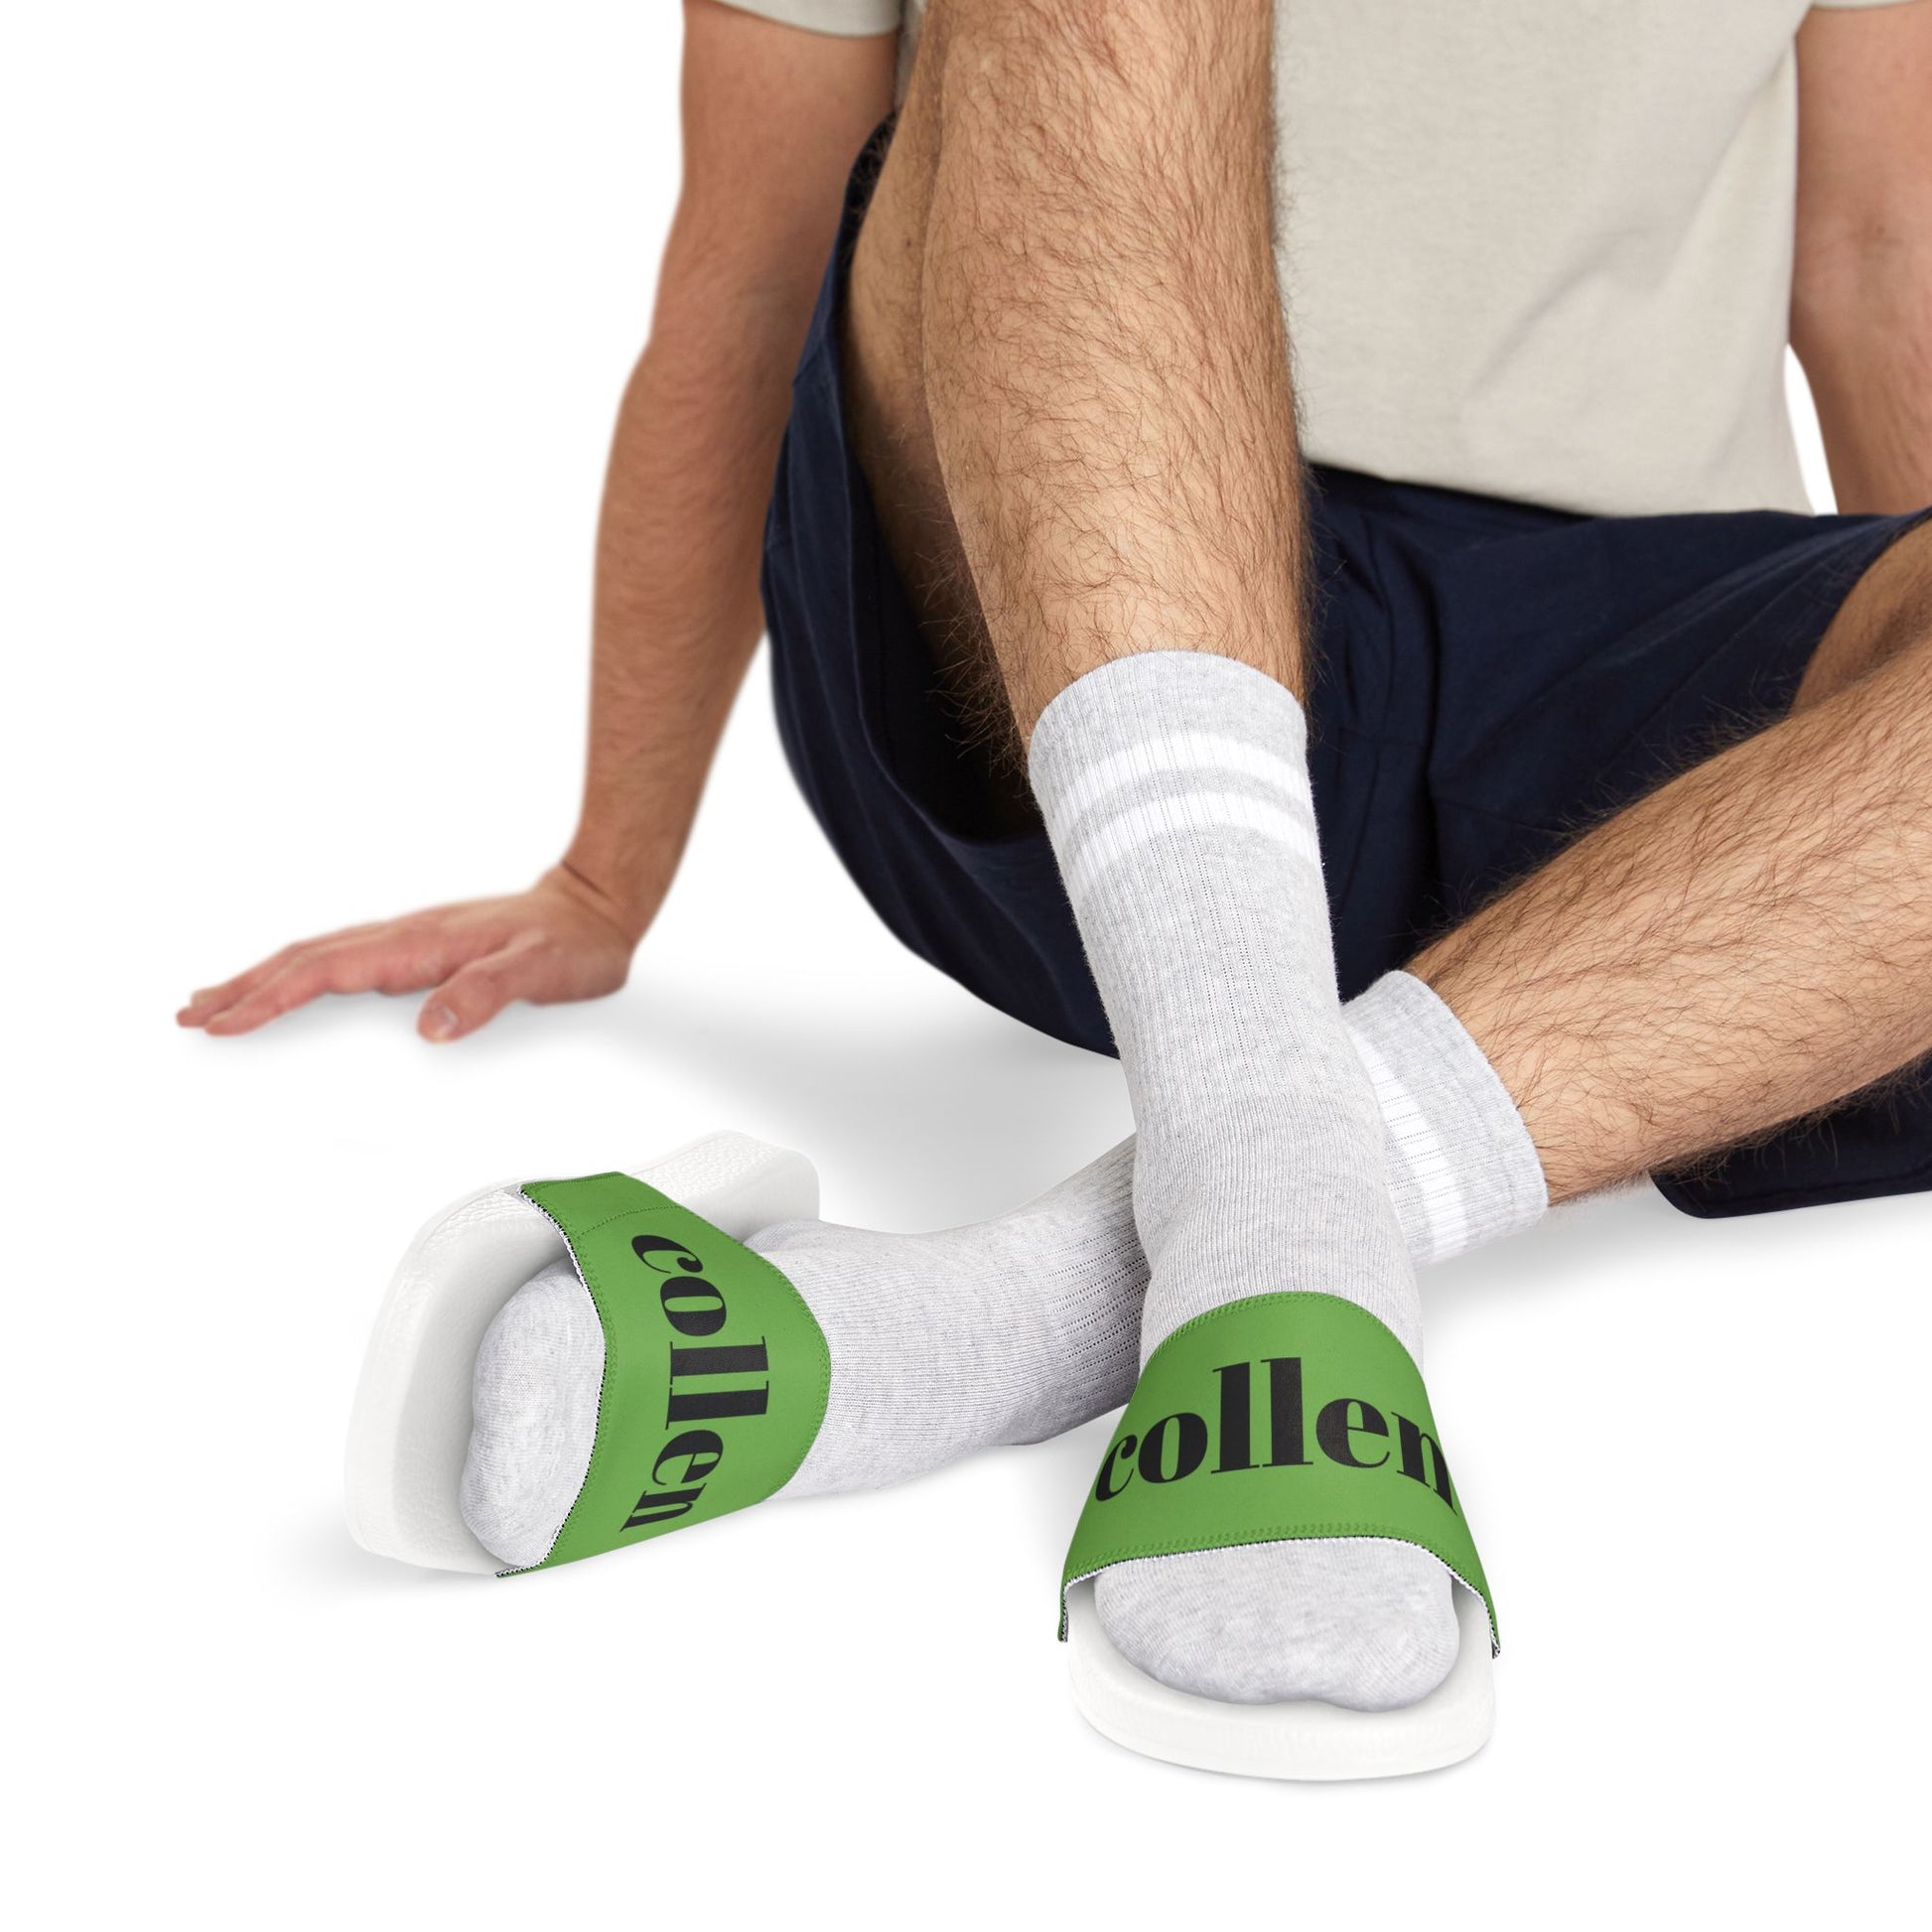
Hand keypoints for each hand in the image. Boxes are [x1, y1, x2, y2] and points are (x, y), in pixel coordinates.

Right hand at [177, 865, 645, 1041]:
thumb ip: (486, 994)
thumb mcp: (539, 972)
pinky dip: (303, 975)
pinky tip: (294, 989)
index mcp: (419, 944)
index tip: (227, 1020)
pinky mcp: (419, 950)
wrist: (595, 908)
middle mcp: (404, 937)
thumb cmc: (572, 943)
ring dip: (263, 979)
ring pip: (318, 958)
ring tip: (215, 1001)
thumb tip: (431, 1026)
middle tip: (191, 1014)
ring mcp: (409, 941)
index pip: (327, 971)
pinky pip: (344, 962)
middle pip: (305, 960)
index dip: (272, 997)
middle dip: (245, 988)